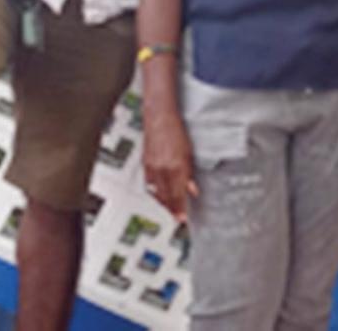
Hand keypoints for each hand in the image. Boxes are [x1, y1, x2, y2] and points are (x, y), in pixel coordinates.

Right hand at [142, 108, 198, 222]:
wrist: (159, 118)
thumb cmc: (175, 130)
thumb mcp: (189, 153)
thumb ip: (190, 174)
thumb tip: (192, 190)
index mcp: (175, 167)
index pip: (178, 195)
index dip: (180, 208)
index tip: (182, 219)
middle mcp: (162, 170)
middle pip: (166, 197)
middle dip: (172, 209)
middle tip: (177, 218)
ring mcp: (152, 167)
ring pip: (157, 192)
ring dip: (164, 202)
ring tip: (170, 209)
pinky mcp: (145, 164)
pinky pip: (150, 184)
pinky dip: (155, 192)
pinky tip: (159, 194)